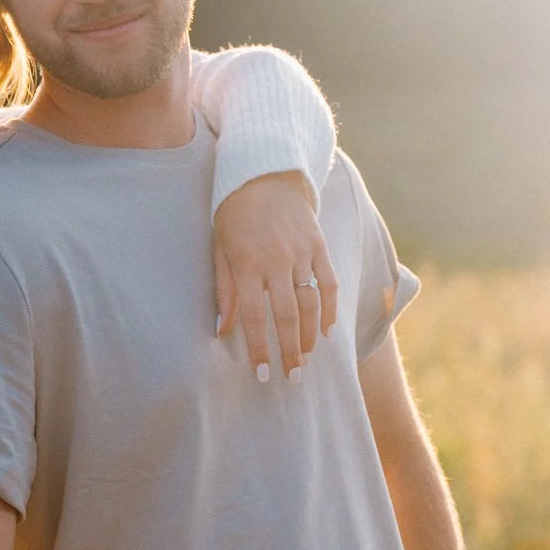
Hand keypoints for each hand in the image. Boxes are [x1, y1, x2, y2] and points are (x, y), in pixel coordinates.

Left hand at [213, 172, 338, 378]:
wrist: (264, 172)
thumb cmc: (233, 214)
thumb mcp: (219, 249)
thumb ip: (224, 290)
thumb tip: (223, 330)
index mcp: (247, 264)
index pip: (253, 316)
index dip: (259, 348)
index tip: (263, 374)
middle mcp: (276, 260)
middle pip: (287, 316)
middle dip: (290, 351)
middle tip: (292, 377)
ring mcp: (301, 252)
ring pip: (311, 303)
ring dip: (310, 336)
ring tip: (307, 358)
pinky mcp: (318, 245)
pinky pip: (329, 282)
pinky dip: (330, 309)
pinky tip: (327, 330)